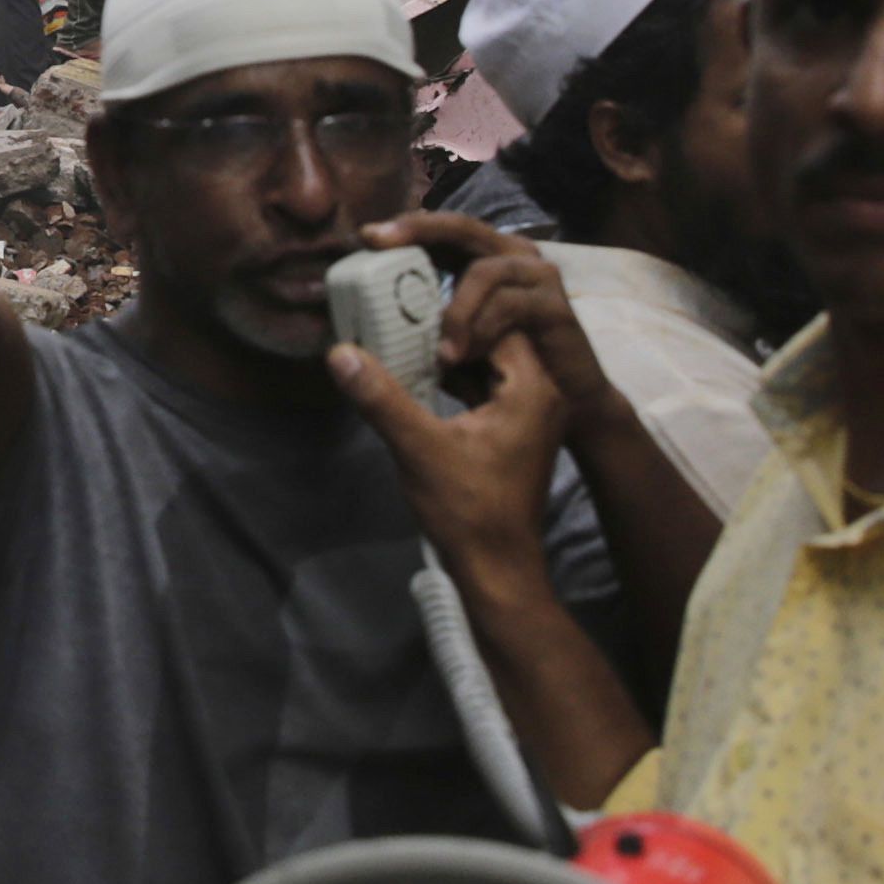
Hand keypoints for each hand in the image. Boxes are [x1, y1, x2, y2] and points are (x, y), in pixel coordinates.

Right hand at [324, 303, 570, 584]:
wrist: (497, 566)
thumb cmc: (467, 508)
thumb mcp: (418, 448)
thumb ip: (381, 397)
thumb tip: (339, 352)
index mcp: (534, 388)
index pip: (499, 323)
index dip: (457, 317)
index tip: (414, 319)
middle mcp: (544, 393)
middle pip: (498, 338)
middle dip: (454, 331)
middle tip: (407, 323)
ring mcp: (534, 413)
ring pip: (492, 363)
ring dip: (454, 354)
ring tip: (408, 345)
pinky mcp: (519, 430)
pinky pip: (490, 387)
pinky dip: (460, 379)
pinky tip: (423, 378)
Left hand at [366, 211, 638, 451]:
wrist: (568, 407)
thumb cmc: (503, 370)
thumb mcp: (451, 344)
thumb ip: (420, 326)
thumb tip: (358, 337)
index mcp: (482, 258)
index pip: (439, 230)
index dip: (404, 226)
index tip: (363, 236)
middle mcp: (511, 256)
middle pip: (460, 227)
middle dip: (417, 231)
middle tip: (378, 243)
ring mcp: (536, 276)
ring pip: (484, 270)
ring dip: (454, 309)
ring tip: (438, 352)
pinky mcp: (556, 306)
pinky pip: (512, 304)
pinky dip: (482, 328)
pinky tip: (464, 356)